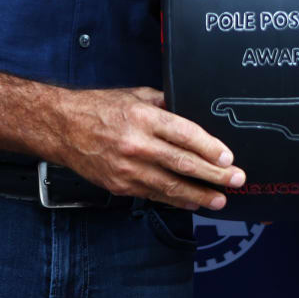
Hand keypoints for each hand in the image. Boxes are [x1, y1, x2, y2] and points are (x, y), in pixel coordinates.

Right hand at [52, 86, 244, 209]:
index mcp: (144, 117)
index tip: (228, 158)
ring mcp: (127, 168)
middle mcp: (137, 144)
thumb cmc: (99, 108)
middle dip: (214, 175)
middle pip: (183, 163)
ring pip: (170, 185)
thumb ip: (165, 103)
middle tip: (235, 180)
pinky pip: (154, 194)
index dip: (210, 148)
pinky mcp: (120, 185)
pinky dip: (175, 200)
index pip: (185, 134)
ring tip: (219, 199)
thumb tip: (193, 111)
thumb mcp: (136, 95)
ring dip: (199, 194)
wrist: (62, 127)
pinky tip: (192, 202)